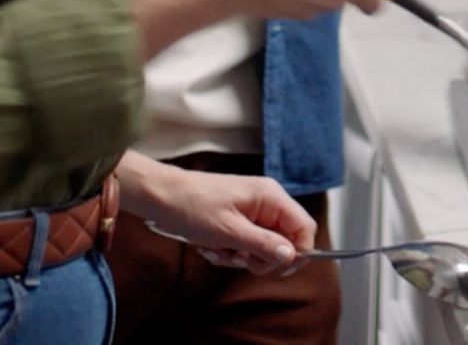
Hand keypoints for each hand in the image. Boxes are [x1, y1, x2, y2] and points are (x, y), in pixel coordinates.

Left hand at [118, 154, 315, 275]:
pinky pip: (245, 244)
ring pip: (262, 246)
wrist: (163, 197)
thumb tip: (292, 256)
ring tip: (218, 249)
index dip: (299, 252)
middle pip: (283, 241)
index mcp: (270, 196)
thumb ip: (264, 244)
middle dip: (259, 256)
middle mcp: (266, 202)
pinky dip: (229, 251)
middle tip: (237, 256)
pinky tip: (211, 246)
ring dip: (240, 256)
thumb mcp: (230, 231)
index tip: (280, 270)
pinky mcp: (238, 219)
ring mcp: (252, 211)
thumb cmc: (195, 208)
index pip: (304, 227)